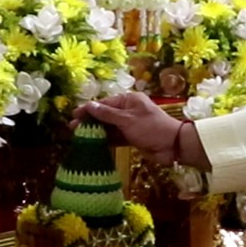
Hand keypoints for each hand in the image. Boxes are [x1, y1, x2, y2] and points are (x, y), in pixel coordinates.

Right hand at [75, 93, 194, 166]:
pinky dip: (105, 139)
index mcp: (129, 100)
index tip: (74, 115)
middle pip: (105, 115)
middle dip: (90, 121)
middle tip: (72, 128)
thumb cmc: (151, 128)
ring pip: (109, 127)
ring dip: (96, 131)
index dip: (89, 109)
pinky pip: (115, 137)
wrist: (172, 146)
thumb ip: (107, 114)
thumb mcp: (127, 120)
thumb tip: (89, 105)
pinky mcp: (132, 138)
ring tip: (79, 136)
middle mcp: (129, 110)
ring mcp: (130, 124)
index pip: (104, 103)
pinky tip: (93, 144)